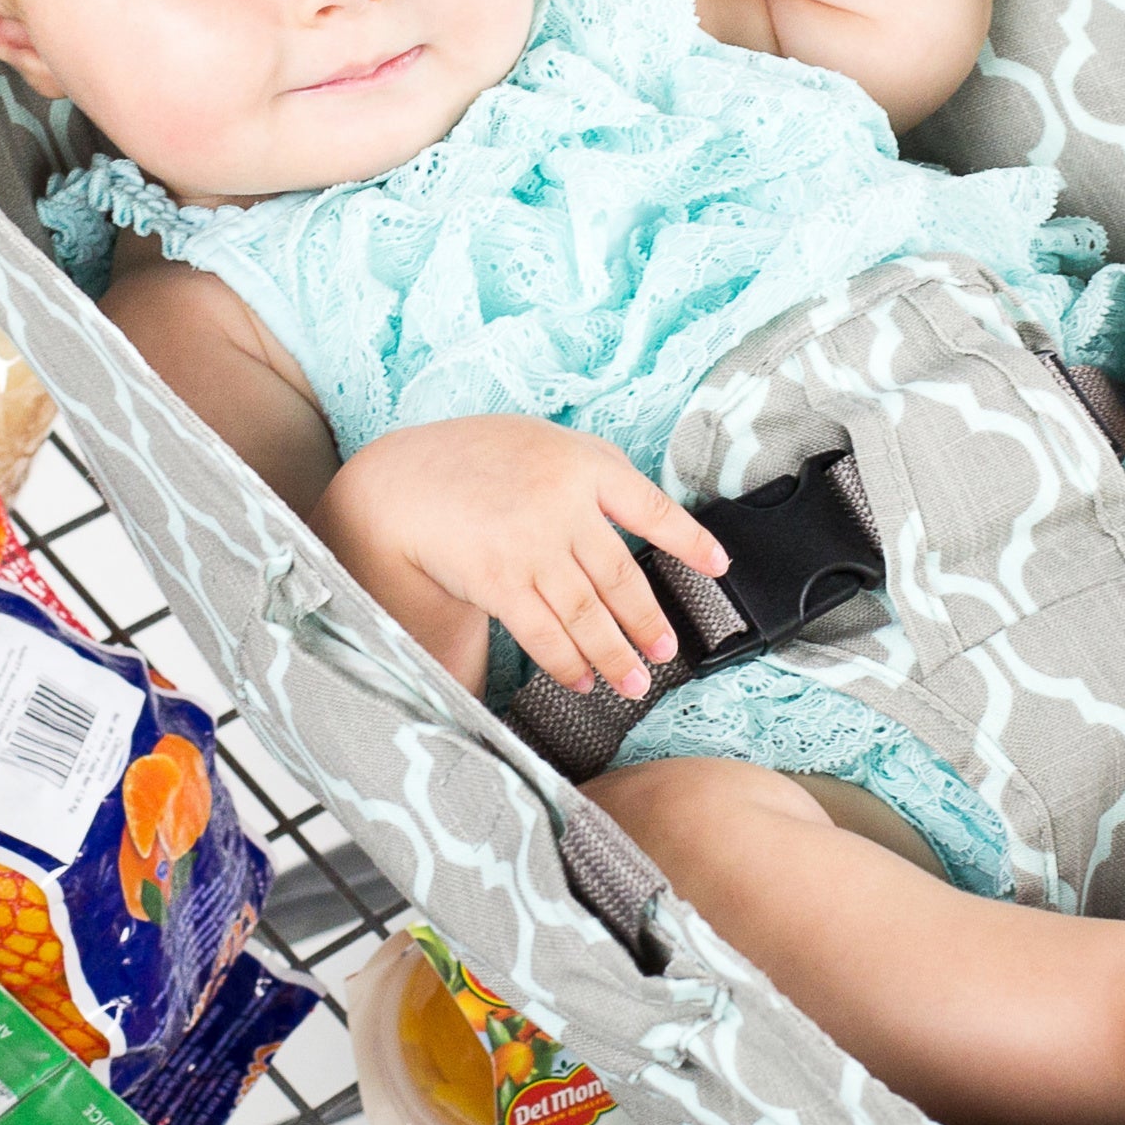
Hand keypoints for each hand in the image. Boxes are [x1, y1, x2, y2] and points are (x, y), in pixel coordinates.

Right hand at [315, 415, 730, 699]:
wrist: (405, 481)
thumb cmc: (482, 460)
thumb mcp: (545, 442)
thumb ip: (597, 472)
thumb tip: (647, 516)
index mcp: (585, 464)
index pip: (652, 507)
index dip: (689, 540)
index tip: (719, 566)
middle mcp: (563, 502)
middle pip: (621, 576)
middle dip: (647, 622)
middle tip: (665, 651)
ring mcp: (530, 543)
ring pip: (587, 613)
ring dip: (614, 655)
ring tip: (633, 682)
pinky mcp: (498, 579)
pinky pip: (544, 631)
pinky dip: (567, 661)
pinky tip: (581, 678)